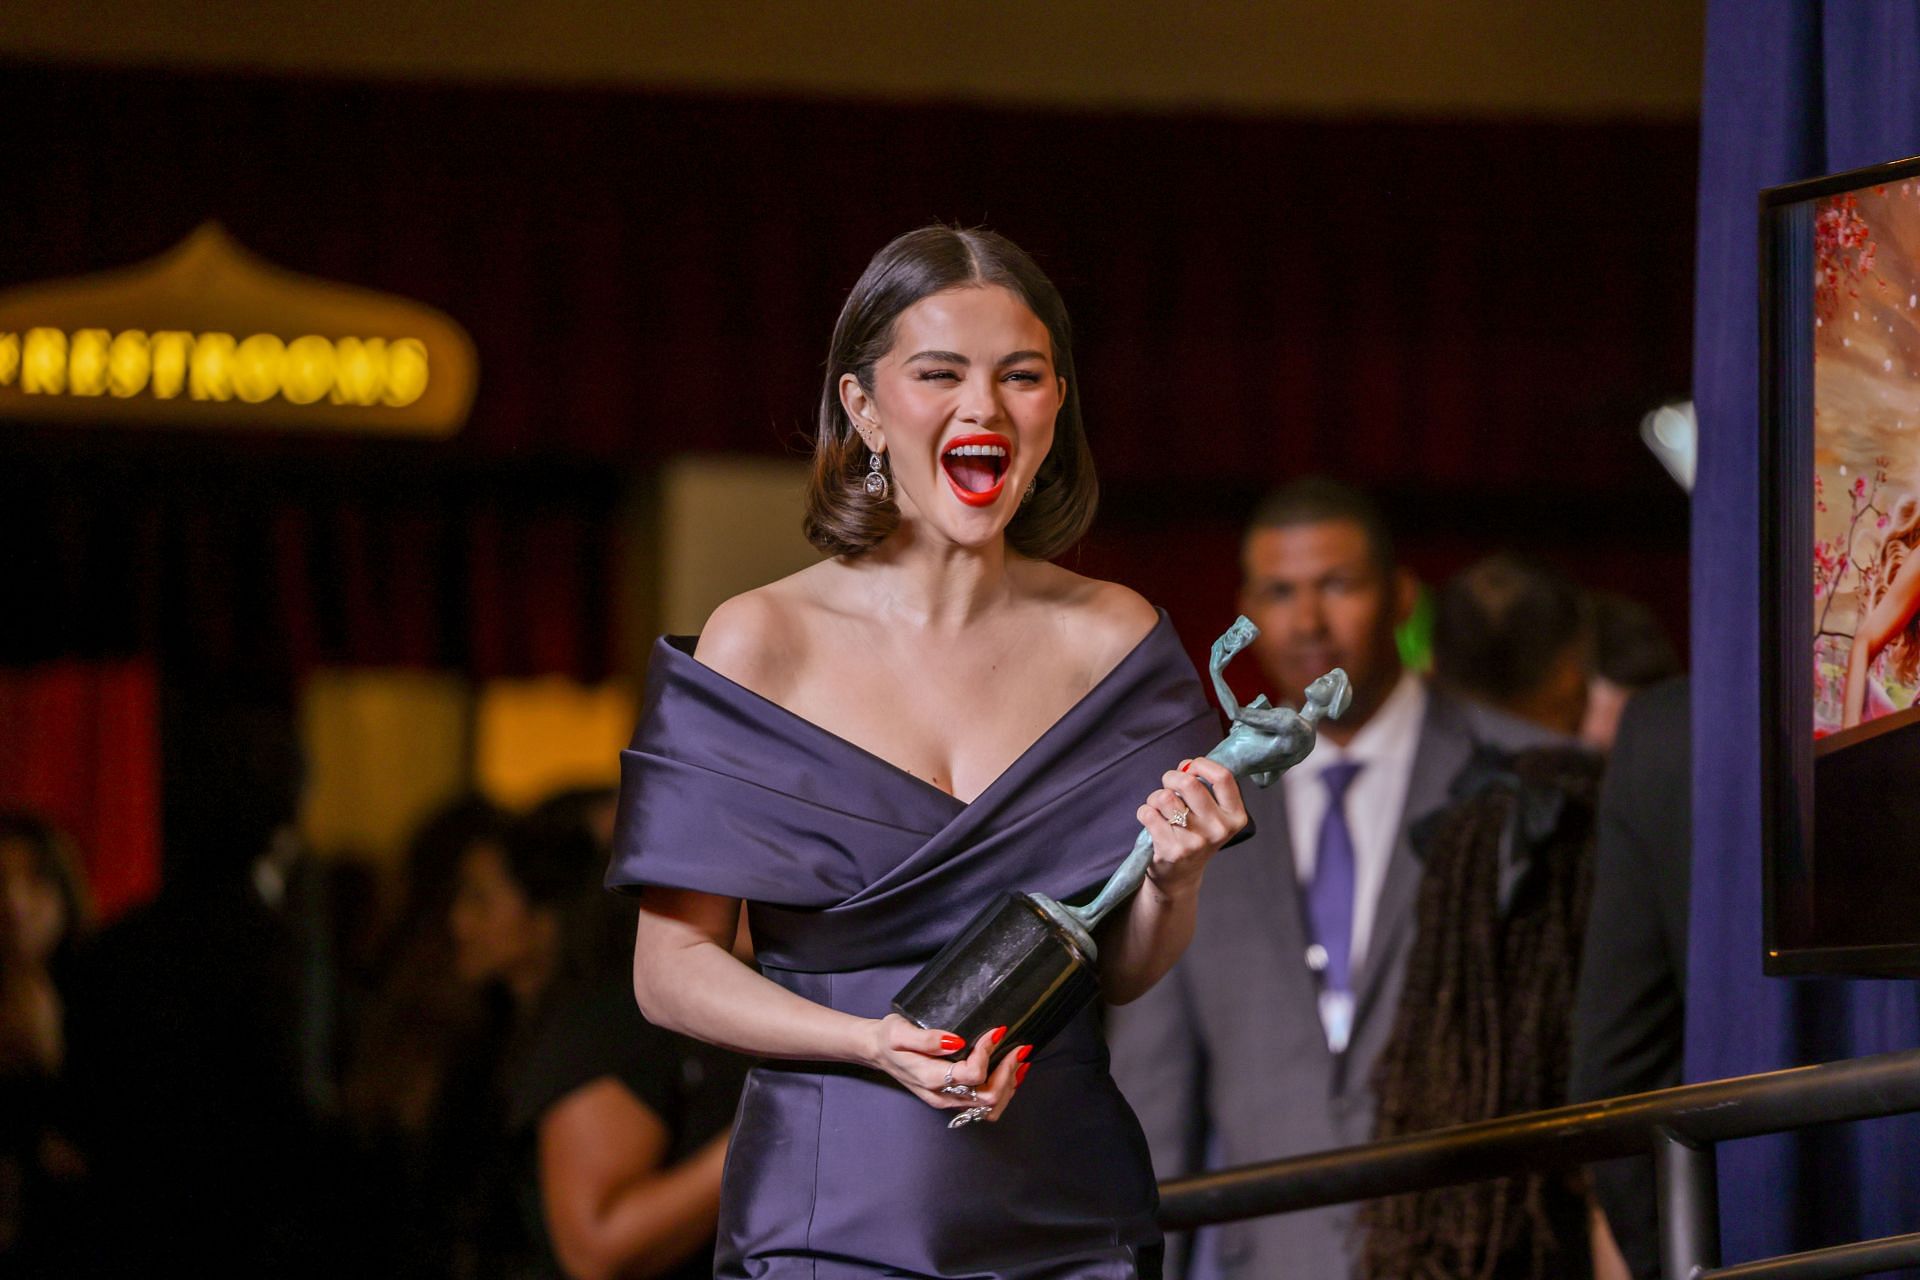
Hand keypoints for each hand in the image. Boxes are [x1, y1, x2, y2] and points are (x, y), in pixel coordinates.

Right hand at [861, 1014, 1030, 1120]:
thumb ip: (926, 1038)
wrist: (879, 1052)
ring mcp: (949, 1100)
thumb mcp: (899, 1031)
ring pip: (990, 1106)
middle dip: (1008, 1071)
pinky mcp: (954, 1098)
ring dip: (1009, 1084)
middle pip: (988, 1097)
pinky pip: (985, 1104)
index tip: (995, 1030)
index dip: (987, 1053)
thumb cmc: (889, 1039)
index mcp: (930, 1078)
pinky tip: (1010, 1070)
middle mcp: (943, 1096)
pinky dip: (1003, 1089)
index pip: (972, 1075)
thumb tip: (955, 1042)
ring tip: (1019, 1059)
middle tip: (1019, 1047)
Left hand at [1137, 757, 1247, 896]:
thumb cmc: (1194, 835)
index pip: (1223, 777)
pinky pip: (1148, 813)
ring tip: (1160, 808)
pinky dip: (1145, 812)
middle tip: (1168, 787)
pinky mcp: (1171, 849)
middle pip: (1189, 783)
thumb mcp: (1211, 814)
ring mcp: (1195, 841)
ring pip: (1165, 797)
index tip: (1190, 767)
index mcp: (1235, 817)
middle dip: (1171, 778)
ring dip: (1156, 797)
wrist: (1180, 876)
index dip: (1201, 764)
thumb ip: (1204, 786)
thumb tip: (1186, 766)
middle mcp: (1218, 829)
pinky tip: (1152, 821)